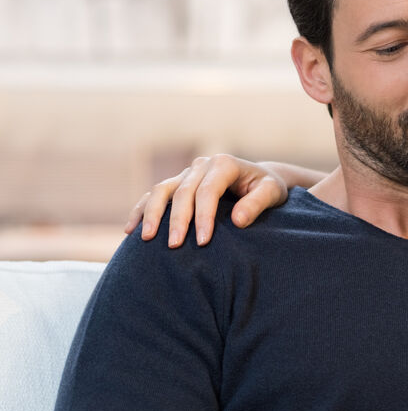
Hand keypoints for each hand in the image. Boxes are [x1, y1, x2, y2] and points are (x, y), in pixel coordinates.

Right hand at [124, 154, 289, 246]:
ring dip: (152, 214)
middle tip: (175, 246)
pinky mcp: (177, 183)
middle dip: (177, 220)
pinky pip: (154, 195)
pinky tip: (131, 230)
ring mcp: (186, 173)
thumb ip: (257, 204)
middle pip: (182, 192)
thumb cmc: (267, 188)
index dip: (203, 216)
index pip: (208, 191)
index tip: (203, 241)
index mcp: (224, 164)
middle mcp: (201, 165)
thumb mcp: (272, 193)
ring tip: (147, 238)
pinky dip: (142, 211)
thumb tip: (238, 221)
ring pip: (161, 191)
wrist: (258, 179)